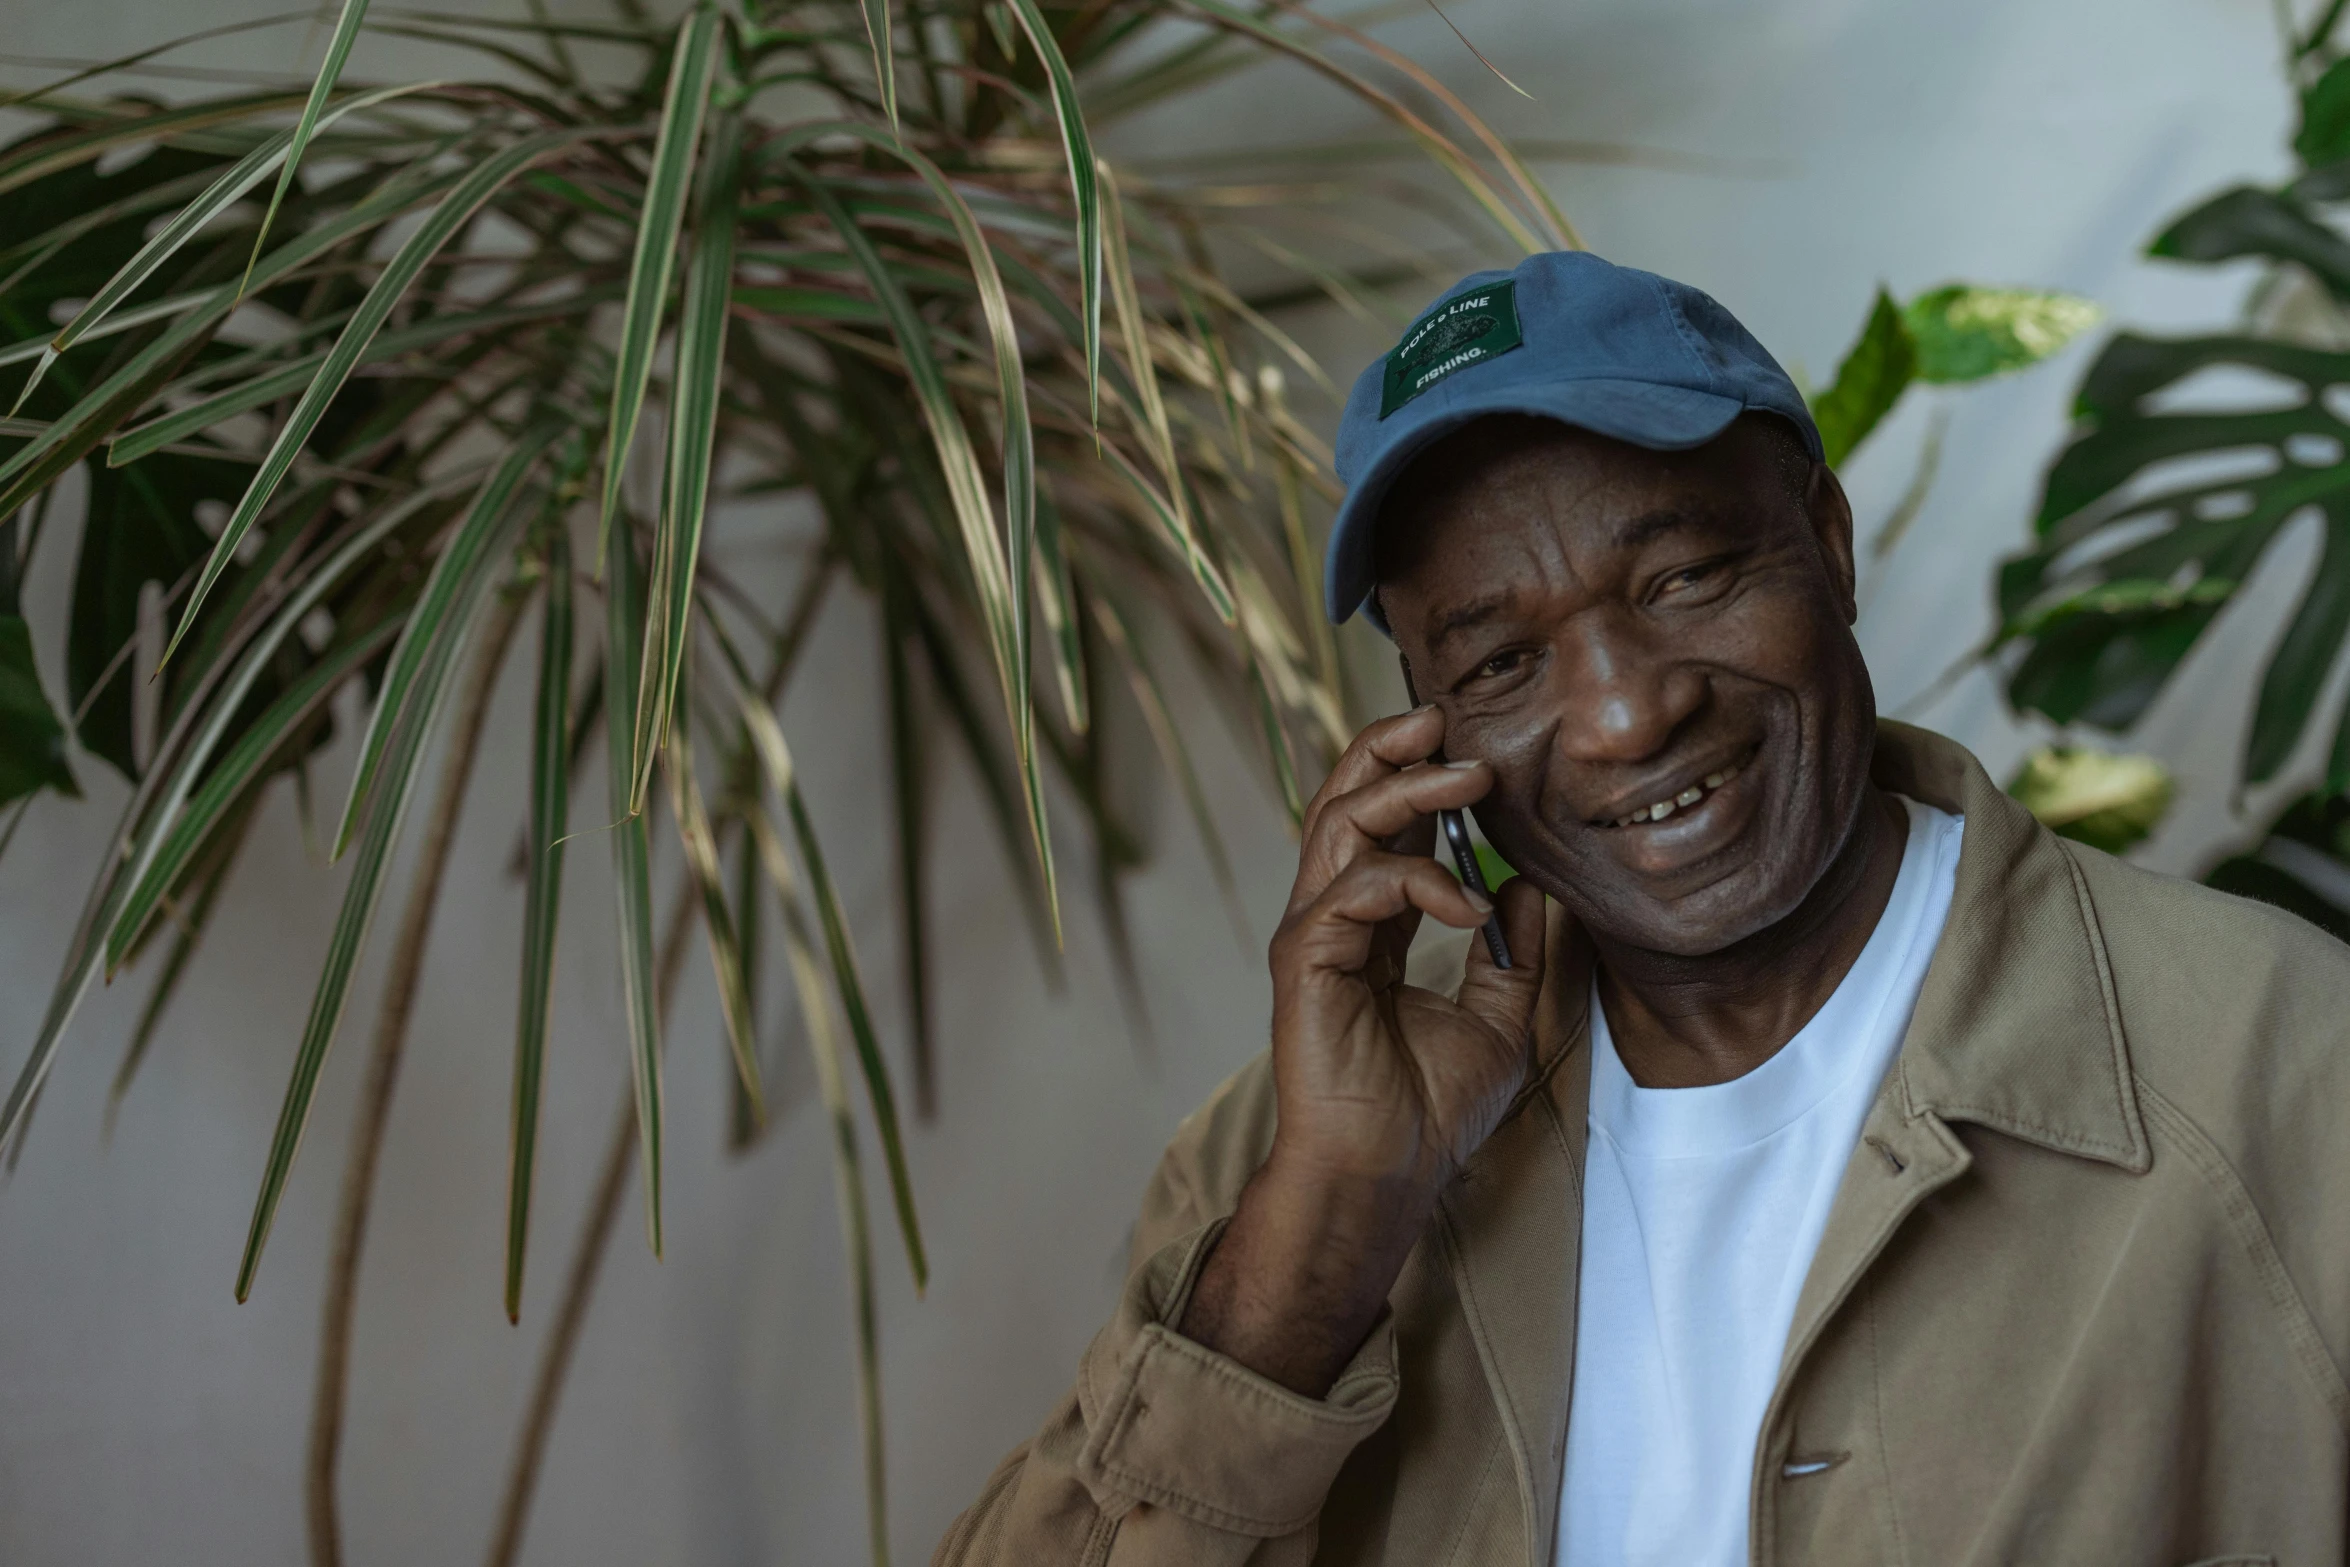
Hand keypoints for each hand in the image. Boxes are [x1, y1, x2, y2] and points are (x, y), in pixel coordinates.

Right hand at [1180, 705, 1547, 1394]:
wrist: (1386, 1174)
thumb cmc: (1429, 1112)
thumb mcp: (1501, 1017)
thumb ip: (1515, 949)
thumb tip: (1537, 884)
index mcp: (1371, 925)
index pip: (1384, 824)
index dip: (1421, 776)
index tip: (1478, 751)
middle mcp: (1333, 916)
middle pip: (1345, 799)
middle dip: (1391, 748)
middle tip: (1447, 718)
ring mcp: (1313, 934)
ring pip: (1340, 822)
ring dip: (1404, 786)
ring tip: (1469, 775)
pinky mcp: (1304, 958)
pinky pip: (1354, 888)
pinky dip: (1414, 881)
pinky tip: (1466, 905)